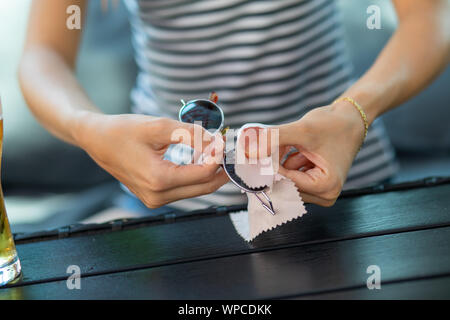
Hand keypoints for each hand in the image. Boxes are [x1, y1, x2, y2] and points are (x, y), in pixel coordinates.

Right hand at [74, 112, 226, 207]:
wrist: (97, 140)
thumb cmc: (124, 130)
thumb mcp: (160, 126)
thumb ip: (192, 134)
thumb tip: (217, 142)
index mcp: (159, 180)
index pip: (204, 173)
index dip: (219, 156)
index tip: (226, 139)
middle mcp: (158, 196)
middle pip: (204, 187)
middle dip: (220, 169)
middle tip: (230, 151)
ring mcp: (155, 200)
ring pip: (196, 190)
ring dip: (210, 173)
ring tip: (217, 152)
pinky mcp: (154, 198)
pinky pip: (184, 190)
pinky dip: (196, 176)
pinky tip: (202, 160)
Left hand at [244, 102, 364, 206]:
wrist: (349, 119)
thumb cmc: (333, 124)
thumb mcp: (301, 130)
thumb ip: (273, 139)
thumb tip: (248, 152)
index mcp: (327, 186)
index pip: (287, 183)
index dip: (269, 167)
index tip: (252, 155)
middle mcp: (325, 195)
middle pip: (286, 186)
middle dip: (276, 165)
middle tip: (271, 146)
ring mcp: (320, 193)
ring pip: (286, 181)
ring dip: (282, 162)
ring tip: (294, 145)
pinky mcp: (314, 186)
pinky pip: (291, 177)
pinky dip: (288, 163)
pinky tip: (297, 150)